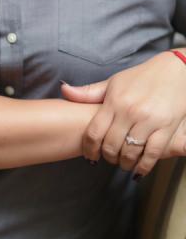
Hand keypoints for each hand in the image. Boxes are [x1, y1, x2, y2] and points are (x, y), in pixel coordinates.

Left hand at [61, 51, 185, 176]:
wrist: (174, 71)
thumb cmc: (141, 77)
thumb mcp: (113, 82)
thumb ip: (88, 92)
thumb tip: (64, 90)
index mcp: (114, 101)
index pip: (94, 132)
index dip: (89, 148)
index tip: (90, 155)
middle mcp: (130, 112)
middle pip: (111, 146)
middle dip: (107, 157)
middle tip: (108, 158)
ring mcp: (149, 121)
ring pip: (130, 153)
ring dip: (124, 163)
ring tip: (123, 162)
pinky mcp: (166, 128)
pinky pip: (152, 154)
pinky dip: (144, 166)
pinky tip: (138, 168)